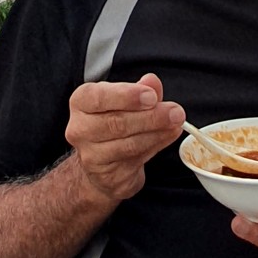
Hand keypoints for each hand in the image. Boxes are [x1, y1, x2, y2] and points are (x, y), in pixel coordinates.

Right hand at [65, 72, 184, 204]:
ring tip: (176, 123)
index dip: (127, 96)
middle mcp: (80, 129)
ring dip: (157, 133)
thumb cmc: (113, 122)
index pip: (99, 97)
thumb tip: (152, 82)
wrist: (102, 163)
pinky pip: (136, 159)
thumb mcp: (125, 99)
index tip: (151, 96)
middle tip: (175, 112)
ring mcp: (91, 155)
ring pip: (128, 144)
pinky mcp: (107, 175)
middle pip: (117, 122)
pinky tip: (168, 135)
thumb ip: (140, 89)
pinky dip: (156, 146)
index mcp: (81, 102)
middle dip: (151, 116)